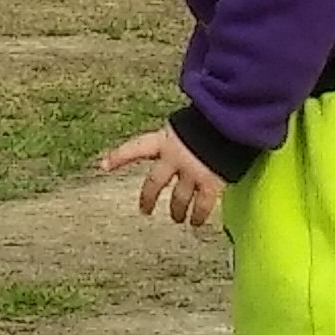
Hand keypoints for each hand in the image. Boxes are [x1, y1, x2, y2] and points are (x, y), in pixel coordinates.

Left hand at [98, 127, 226, 227]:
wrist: (231, 119)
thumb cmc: (212, 113)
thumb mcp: (186, 120)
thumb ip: (179, 132)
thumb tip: (177, 130)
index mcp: (165, 139)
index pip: (135, 148)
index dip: (119, 157)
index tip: (103, 166)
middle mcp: (174, 158)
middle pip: (154, 184)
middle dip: (148, 198)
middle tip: (145, 209)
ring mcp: (192, 173)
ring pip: (179, 199)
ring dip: (176, 211)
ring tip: (177, 218)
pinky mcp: (210, 184)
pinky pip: (202, 206)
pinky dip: (198, 216)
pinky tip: (196, 222)